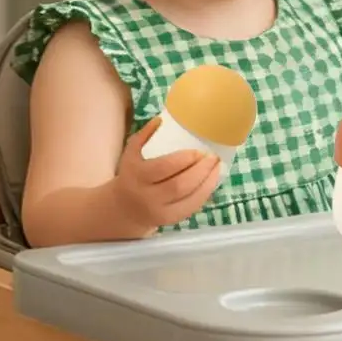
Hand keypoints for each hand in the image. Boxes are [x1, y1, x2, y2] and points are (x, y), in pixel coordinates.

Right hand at [112, 118, 223, 232]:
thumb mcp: (131, 153)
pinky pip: (191, 208)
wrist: (122, 209)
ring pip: (189, 200)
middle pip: (179, 185)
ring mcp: (160, 212)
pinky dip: (205, 194)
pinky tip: (212, 181)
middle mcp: (147, 196)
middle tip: (212, 157)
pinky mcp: (170, 221)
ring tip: (218, 167)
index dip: (184, 160)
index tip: (199, 151)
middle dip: (200, 171)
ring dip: (208, 183)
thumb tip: (162, 119)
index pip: (164, 168)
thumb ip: (144, 135)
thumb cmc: (131, 175)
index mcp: (138, 176)